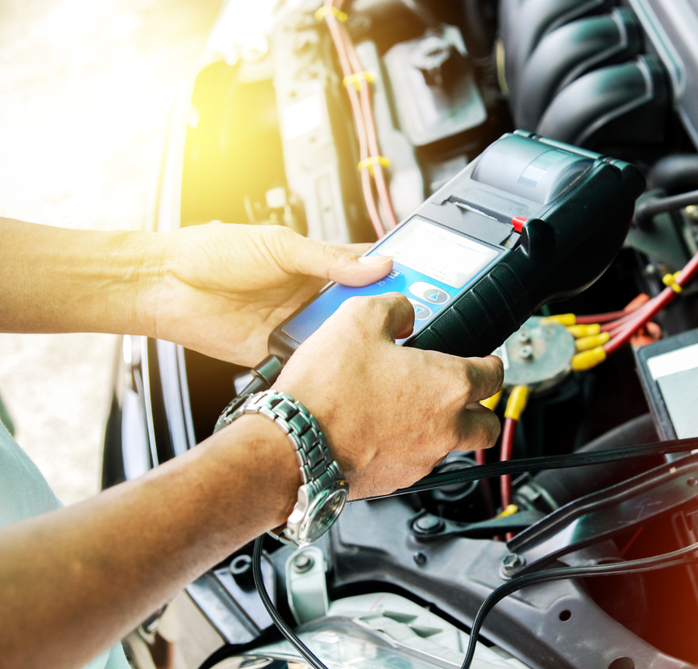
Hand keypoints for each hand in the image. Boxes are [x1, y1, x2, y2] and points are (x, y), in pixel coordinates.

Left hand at [150, 223, 392, 365]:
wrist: (166, 285)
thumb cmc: (212, 253)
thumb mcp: (279, 246)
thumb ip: (329, 259)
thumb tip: (376, 265)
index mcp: (314, 264)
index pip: (364, 267)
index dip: (391, 273)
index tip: (421, 281)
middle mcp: (308, 296)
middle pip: (357, 307)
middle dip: (380, 312)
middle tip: (406, 318)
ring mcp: (295, 325)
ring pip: (338, 337)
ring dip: (352, 340)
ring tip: (375, 341)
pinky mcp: (278, 352)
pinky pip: (309, 362)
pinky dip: (322, 364)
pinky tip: (336, 362)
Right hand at [271, 293, 503, 497]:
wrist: (294, 443)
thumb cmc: (327, 389)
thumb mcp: (359, 317)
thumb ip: (393, 308)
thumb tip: (402, 313)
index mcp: (449, 386)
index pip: (495, 375)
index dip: (491, 364)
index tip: (484, 361)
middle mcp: (445, 427)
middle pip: (488, 425)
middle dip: (480, 408)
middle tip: (462, 394)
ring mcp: (422, 459)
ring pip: (452, 445)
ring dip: (443, 428)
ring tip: (411, 407)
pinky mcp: (396, 480)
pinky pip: (417, 462)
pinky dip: (409, 446)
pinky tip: (381, 428)